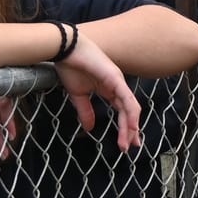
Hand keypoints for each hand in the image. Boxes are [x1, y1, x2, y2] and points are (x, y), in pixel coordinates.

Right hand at [55, 35, 143, 150]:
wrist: (64, 49)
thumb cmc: (70, 67)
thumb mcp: (78, 94)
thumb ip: (85, 111)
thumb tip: (89, 128)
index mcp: (110, 90)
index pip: (123, 111)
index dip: (126, 127)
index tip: (126, 143)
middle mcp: (118, 87)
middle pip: (129, 112)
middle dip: (130, 131)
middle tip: (130, 148)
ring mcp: (118, 82)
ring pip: (130, 108)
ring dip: (130, 126)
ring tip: (129, 143)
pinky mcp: (115, 79)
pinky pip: (126, 99)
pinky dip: (131, 113)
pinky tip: (132, 126)